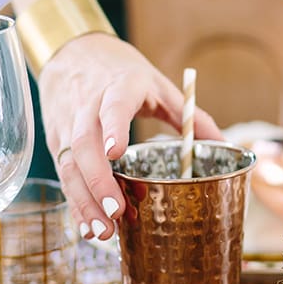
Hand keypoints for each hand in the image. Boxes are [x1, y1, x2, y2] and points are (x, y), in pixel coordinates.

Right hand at [38, 32, 222, 238]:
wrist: (74, 52)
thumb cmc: (122, 72)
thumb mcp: (158, 85)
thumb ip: (189, 115)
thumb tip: (226, 144)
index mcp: (120, 86)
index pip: (114, 105)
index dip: (113, 127)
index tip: (115, 153)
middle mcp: (88, 104)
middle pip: (85, 143)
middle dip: (99, 181)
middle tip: (117, 212)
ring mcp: (68, 122)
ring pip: (69, 163)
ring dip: (85, 200)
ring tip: (104, 231)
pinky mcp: (56, 139)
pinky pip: (63, 173)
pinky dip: (75, 202)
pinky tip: (89, 226)